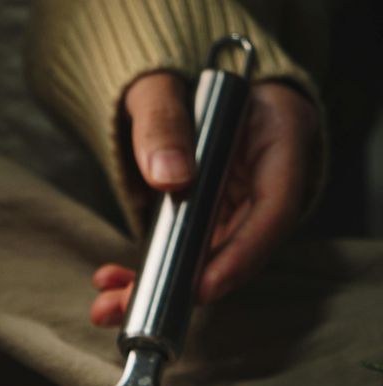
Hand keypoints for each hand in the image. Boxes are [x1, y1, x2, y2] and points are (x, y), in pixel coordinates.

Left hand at [91, 73, 319, 326]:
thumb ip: (164, 121)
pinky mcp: (212, 219)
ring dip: (158, 286)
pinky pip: (187, 254)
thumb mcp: (163, 84)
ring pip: (209, 259)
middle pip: (239, 246)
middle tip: (133, 304)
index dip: (242, 255)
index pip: (276, 207)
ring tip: (108, 305)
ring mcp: (240, 202)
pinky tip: (114, 284)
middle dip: (186, 284)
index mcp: (281, 132)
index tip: (202, 287)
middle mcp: (266, 176)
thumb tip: (169, 176)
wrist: (168, 83)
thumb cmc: (175, 75)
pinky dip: (150, 273)